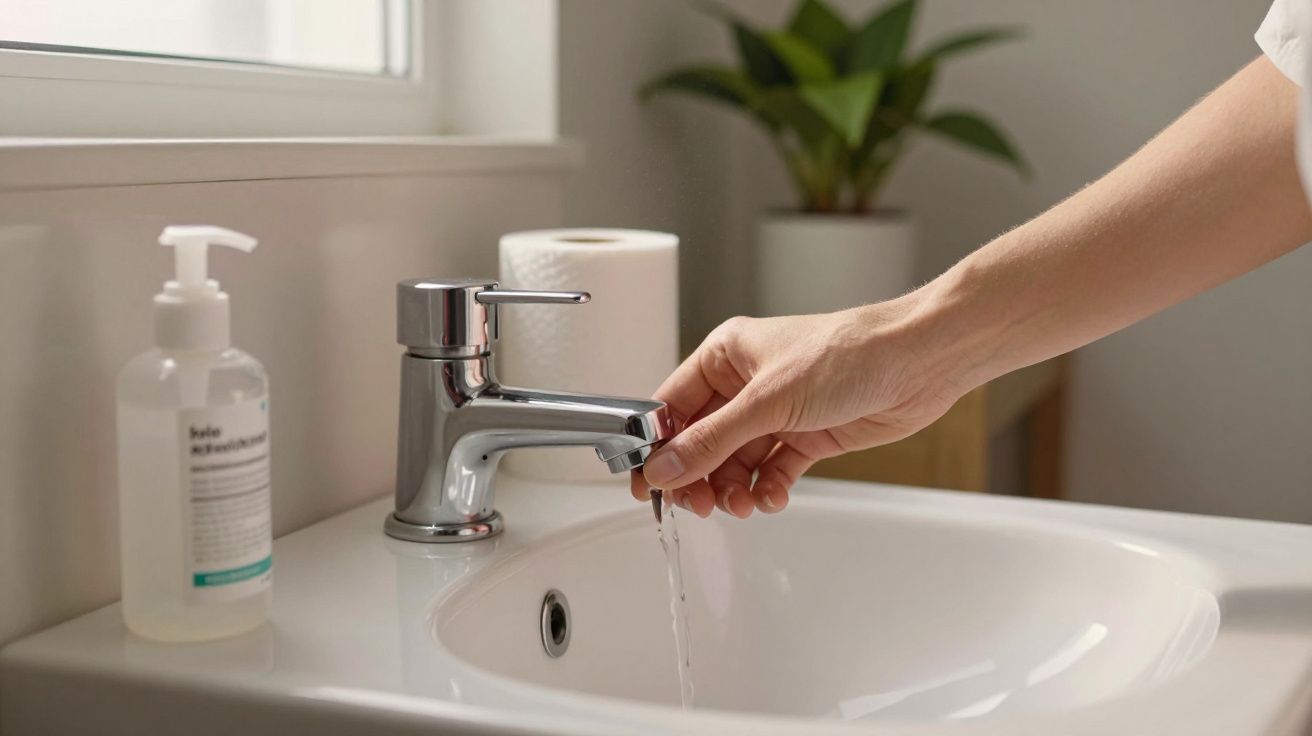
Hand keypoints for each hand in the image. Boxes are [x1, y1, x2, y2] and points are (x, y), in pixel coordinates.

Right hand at [632, 297, 965, 517]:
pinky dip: (766, 489)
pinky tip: (771, 498)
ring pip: (735, 462)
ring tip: (741, 505)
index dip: (657, 447)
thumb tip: (664, 468)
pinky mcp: (806, 436)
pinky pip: (771, 472)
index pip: (672, 407)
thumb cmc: (847, 354)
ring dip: (733, 489)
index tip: (646, 484)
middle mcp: (747, 384)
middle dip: (698, 476)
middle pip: (701, 441)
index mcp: (726, 356)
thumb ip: (711, 441)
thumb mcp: (767, 401)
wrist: (917, 363)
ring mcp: (777, 412)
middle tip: (699, 505)